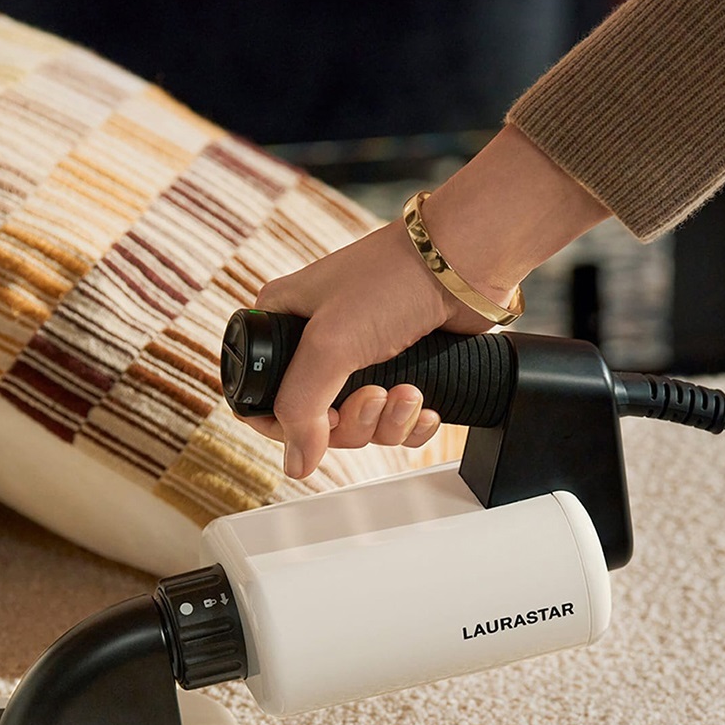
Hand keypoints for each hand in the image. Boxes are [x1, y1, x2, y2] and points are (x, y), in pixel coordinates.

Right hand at [244, 125, 609, 479]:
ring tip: (408, 392)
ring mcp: (358, 359)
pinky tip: (424, 406)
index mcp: (282, 325)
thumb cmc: (394, 279)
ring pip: (356, 426)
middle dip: (351, 421)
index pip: (259, 398)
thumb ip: (300, 408)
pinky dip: (409, 423)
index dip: (287, 425)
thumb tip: (295, 463)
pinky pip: (392, 424)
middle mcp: (316, 344)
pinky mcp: (398, 371)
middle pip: (313, 422)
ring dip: (386, 422)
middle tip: (374, 394)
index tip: (319, 421)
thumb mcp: (330, 343)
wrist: (465, 261)